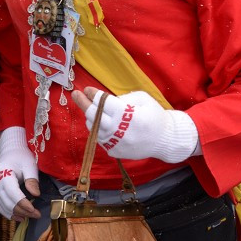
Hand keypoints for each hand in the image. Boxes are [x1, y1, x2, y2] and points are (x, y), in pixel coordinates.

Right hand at [0, 127, 40, 220]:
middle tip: (36, 215)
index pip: (12, 193)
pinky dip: (9, 213)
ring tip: (29, 217)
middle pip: (7, 201)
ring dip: (16, 214)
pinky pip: (0, 205)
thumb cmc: (21, 157)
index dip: (23, 203)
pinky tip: (19, 217)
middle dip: (22, 211)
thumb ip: (32, 180)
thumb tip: (35, 195)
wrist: (11, 151)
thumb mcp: (30, 165)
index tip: (34, 211)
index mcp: (4, 172)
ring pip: (2, 206)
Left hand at [72, 88, 198, 163]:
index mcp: (127, 114)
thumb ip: (122, 98)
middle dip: (83, 103)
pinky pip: (99, 139)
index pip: (103, 102)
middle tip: (76, 94)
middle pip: (93, 115)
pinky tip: (102, 123)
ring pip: (93, 128)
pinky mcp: (115, 151)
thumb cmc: (155, 115)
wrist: (165, 140)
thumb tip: (103, 100)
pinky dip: (98, 129)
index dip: (93, 94)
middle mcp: (119, 129)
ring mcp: (116, 142)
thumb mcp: (143, 98)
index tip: (87, 89)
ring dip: (90, 117)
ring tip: (93, 110)